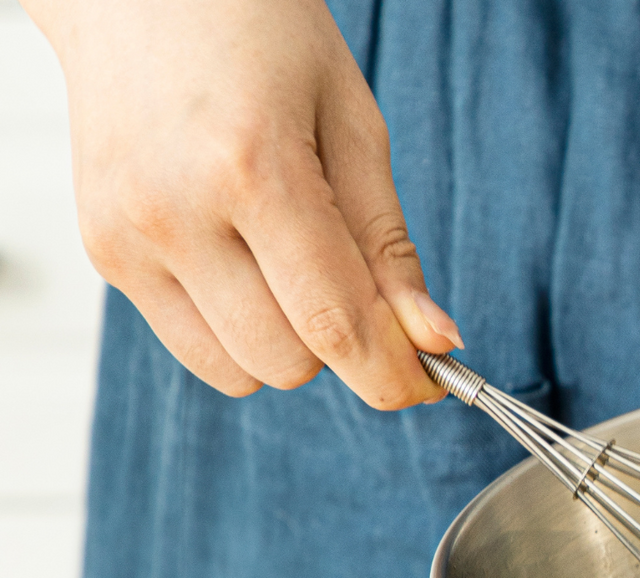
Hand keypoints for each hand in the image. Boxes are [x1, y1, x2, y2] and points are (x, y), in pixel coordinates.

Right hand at [24, 0, 457, 407]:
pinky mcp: (105, 252)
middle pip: (292, 362)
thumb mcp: (352, 122)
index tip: (431, 382)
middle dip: (342, 345)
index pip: (337, 326)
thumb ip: (389, 246)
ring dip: (289, 345)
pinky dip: (239, 333)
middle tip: (352, 283)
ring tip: (288, 262)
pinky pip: (199, 351)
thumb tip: (434, 341)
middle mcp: (176, 210)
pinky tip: (242, 263)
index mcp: (251, 168)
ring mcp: (128, 236)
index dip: (395, 375)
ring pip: (243, 371)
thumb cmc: (257, 33)